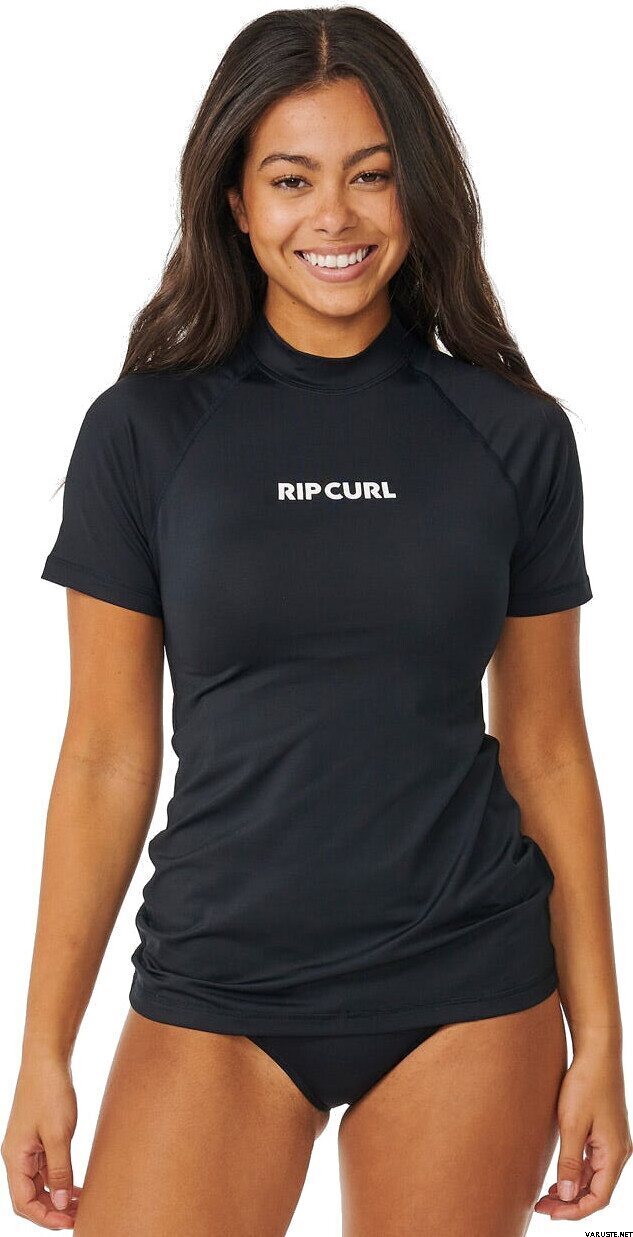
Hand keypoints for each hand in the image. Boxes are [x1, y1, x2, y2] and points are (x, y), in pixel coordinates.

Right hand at [2, 1054, 82, 1228]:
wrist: (47, 1058)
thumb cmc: (50, 1092)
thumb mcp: (58, 1134)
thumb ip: (59, 1171)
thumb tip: (59, 1204)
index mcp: (15, 1157)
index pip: (23, 1202)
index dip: (44, 1217)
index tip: (68, 1222)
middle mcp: (17, 1155)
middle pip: (29, 1197)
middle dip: (51, 1210)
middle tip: (78, 1216)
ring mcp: (26, 1146)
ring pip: (38, 1183)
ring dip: (56, 1196)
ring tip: (80, 1204)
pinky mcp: (36, 1137)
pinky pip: (44, 1168)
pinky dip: (58, 1179)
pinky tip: (76, 1184)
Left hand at [533, 1043, 631, 1220]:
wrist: (596, 1053)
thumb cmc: (585, 1084)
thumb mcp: (572, 1124)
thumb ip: (570, 1162)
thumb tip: (569, 1195)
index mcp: (614, 1154)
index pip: (598, 1197)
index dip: (575, 1210)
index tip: (551, 1212)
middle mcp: (618, 1152)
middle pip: (597, 1190)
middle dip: (571, 1202)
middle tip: (542, 1206)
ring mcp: (613, 1142)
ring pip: (595, 1177)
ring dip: (573, 1189)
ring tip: (547, 1195)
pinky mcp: (605, 1133)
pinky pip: (593, 1163)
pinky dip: (578, 1173)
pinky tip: (561, 1176)